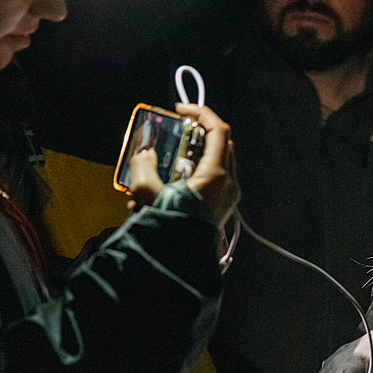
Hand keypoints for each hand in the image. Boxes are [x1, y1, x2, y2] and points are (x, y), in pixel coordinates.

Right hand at [126, 103, 239, 224]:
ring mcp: (229, 198)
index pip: (218, 130)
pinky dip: (196, 172)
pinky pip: (214, 180)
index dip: (200, 112)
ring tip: (167, 158)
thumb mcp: (147, 192)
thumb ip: (143, 164)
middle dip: (198, 133)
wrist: (178, 263)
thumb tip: (143, 153)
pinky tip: (170, 182)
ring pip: (218, 162)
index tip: (179, 109)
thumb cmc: (166, 226)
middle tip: (175, 130)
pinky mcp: (222, 209)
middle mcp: (230, 183)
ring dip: (195, 154)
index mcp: (218, 174)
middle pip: (221, 144)